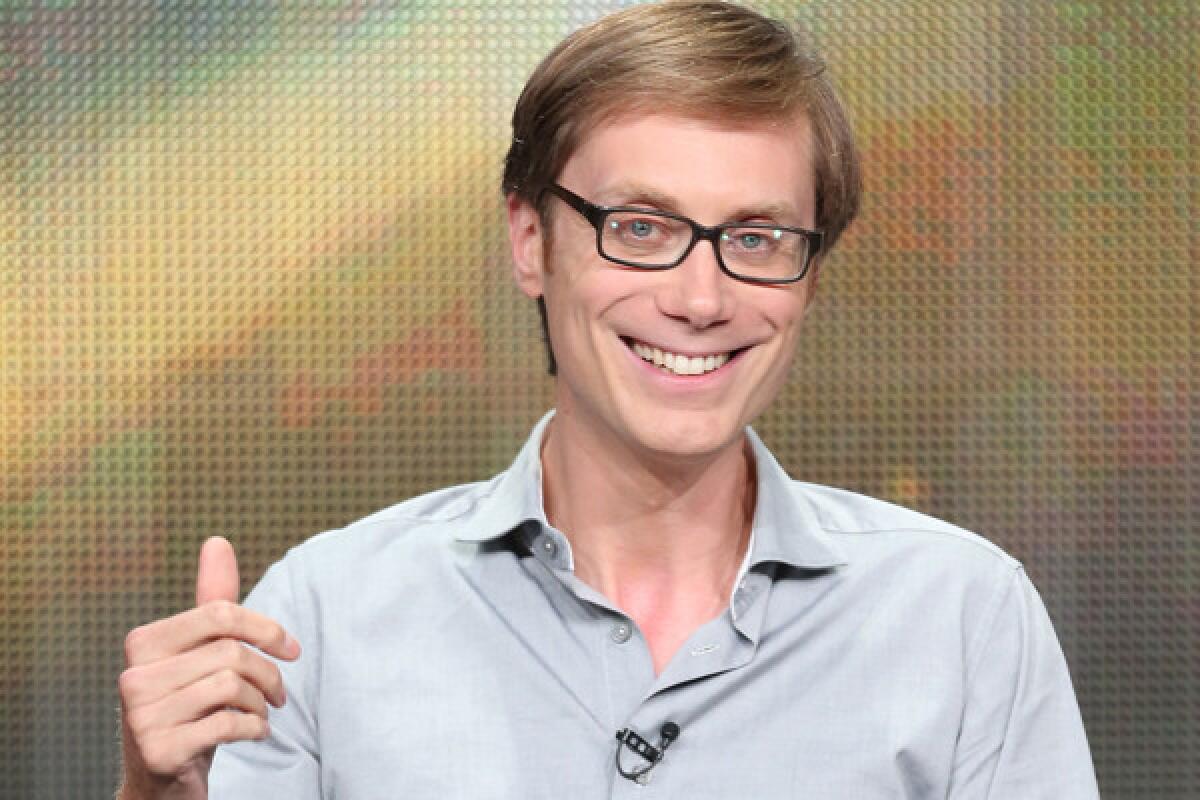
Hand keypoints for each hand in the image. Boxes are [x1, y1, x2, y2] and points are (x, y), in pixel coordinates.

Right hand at [117, 537, 300, 799]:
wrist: (163, 779)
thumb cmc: (191, 706)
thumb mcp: (201, 653)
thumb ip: (212, 601)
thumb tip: (217, 542)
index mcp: (143, 642)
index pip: (220, 613)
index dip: (266, 628)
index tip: (291, 649)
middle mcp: (133, 675)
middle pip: (230, 652)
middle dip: (268, 673)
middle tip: (278, 694)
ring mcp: (140, 715)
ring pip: (231, 687)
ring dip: (261, 704)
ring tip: (261, 714)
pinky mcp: (158, 750)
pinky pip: (228, 725)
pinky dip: (255, 729)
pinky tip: (254, 733)